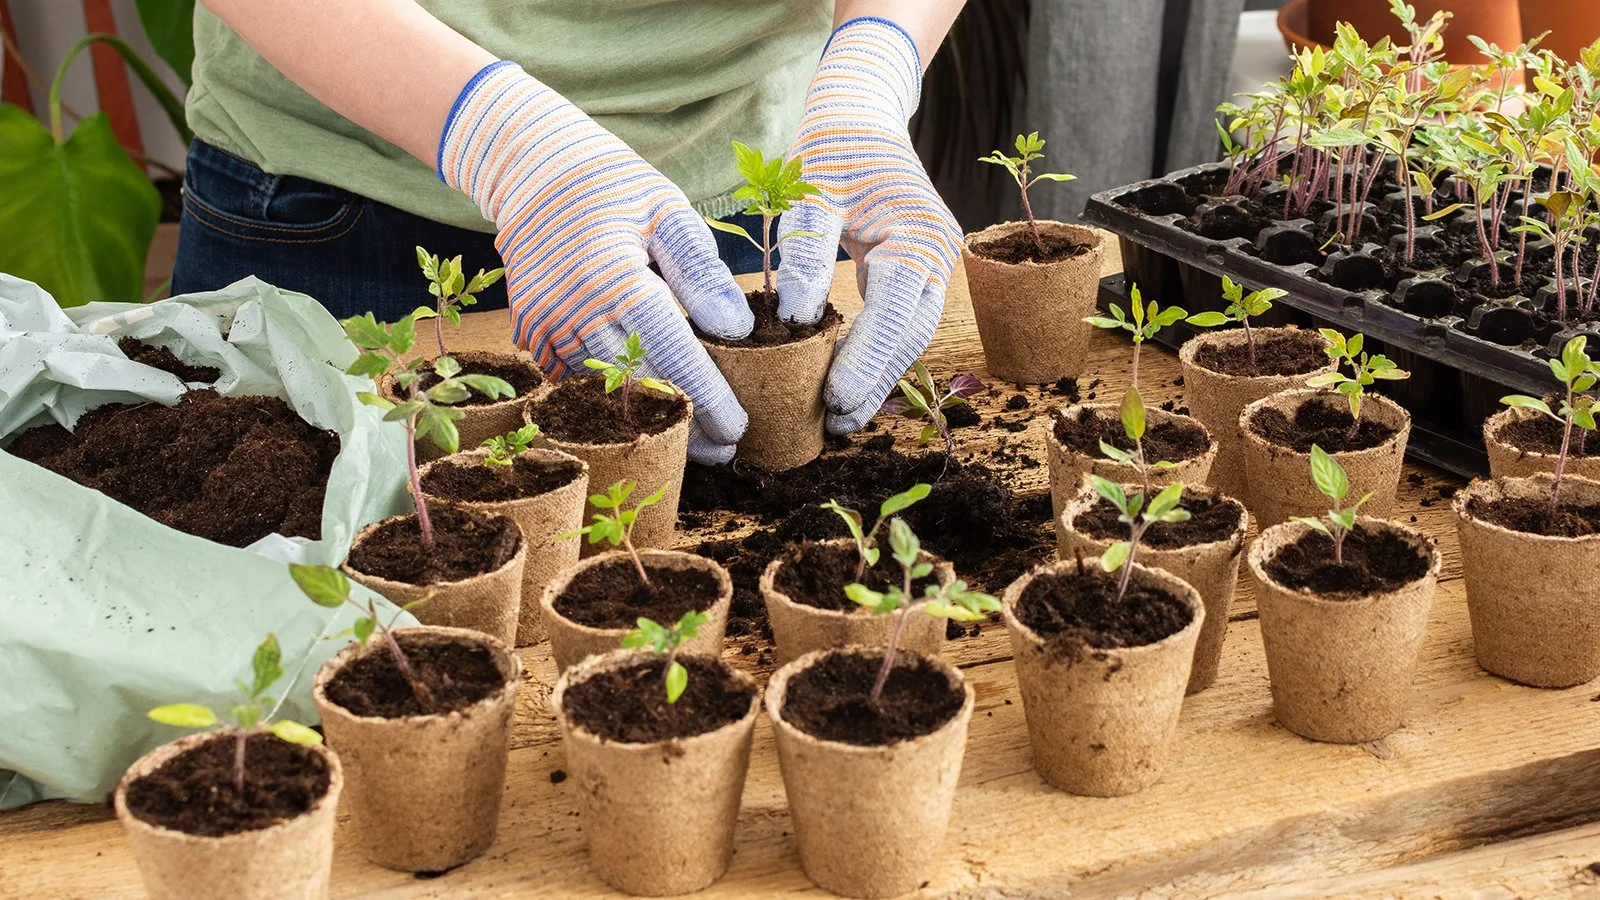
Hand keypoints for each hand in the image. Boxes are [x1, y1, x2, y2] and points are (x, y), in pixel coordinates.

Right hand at [439, 62, 751, 463]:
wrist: (531, 170)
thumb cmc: (613, 185)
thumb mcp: (666, 210)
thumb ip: (702, 272)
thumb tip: (737, 330)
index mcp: (612, 277)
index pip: (671, 353)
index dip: (706, 396)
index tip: (737, 428)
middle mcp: (572, 310)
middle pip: (638, 385)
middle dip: (683, 423)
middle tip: (724, 449)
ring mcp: (545, 326)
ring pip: (604, 392)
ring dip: (650, 418)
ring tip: (693, 440)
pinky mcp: (532, 332)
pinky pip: (576, 379)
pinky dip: (613, 397)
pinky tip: (648, 410)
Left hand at [775, 17, 961, 433]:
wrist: (861, 112)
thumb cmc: (832, 144)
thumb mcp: (810, 185)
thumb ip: (805, 247)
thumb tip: (797, 318)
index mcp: (919, 233)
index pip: (896, 311)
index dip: (867, 360)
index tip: (834, 399)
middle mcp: (938, 253)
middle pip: (912, 333)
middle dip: (875, 381)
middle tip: (835, 423)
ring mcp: (935, 263)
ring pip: (911, 334)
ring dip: (878, 376)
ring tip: (840, 418)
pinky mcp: (918, 270)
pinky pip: (902, 321)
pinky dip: (877, 353)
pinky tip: (849, 384)